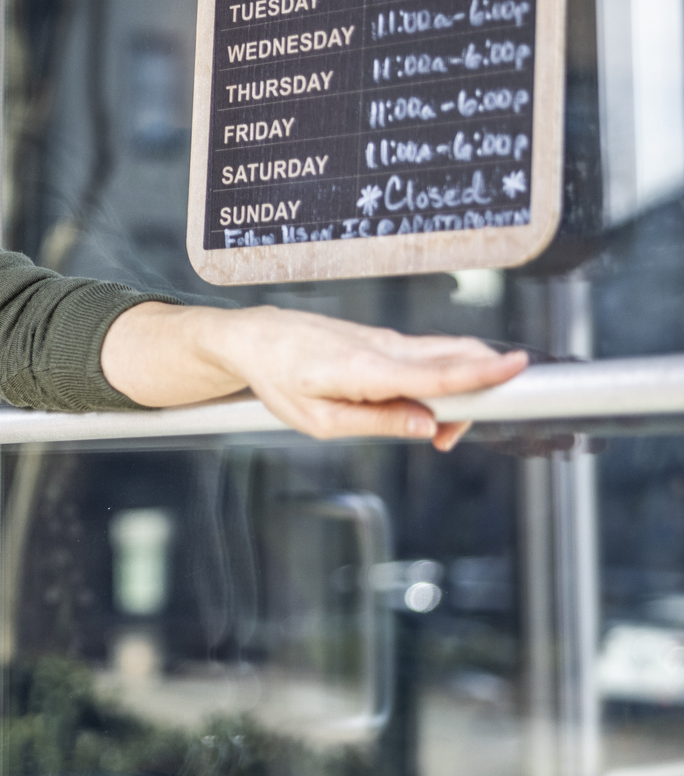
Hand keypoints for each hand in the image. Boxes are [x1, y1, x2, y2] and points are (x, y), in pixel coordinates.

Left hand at [103, 303, 527, 449]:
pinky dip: (443, 378)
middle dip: (479, 393)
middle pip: (458, 355)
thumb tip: (428, 426)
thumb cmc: (279, 378)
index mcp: (366, 370)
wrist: (256, 338)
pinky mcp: (387, 340)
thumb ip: (377, 422)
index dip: (482, 372)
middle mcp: (384, 347)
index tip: (519, 367)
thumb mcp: (318, 420)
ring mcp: (388, 339)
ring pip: (448, 353)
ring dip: (460, 389)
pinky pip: (429, 355)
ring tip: (428, 427)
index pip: (437, 371)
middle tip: (446, 437)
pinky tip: (419, 405)